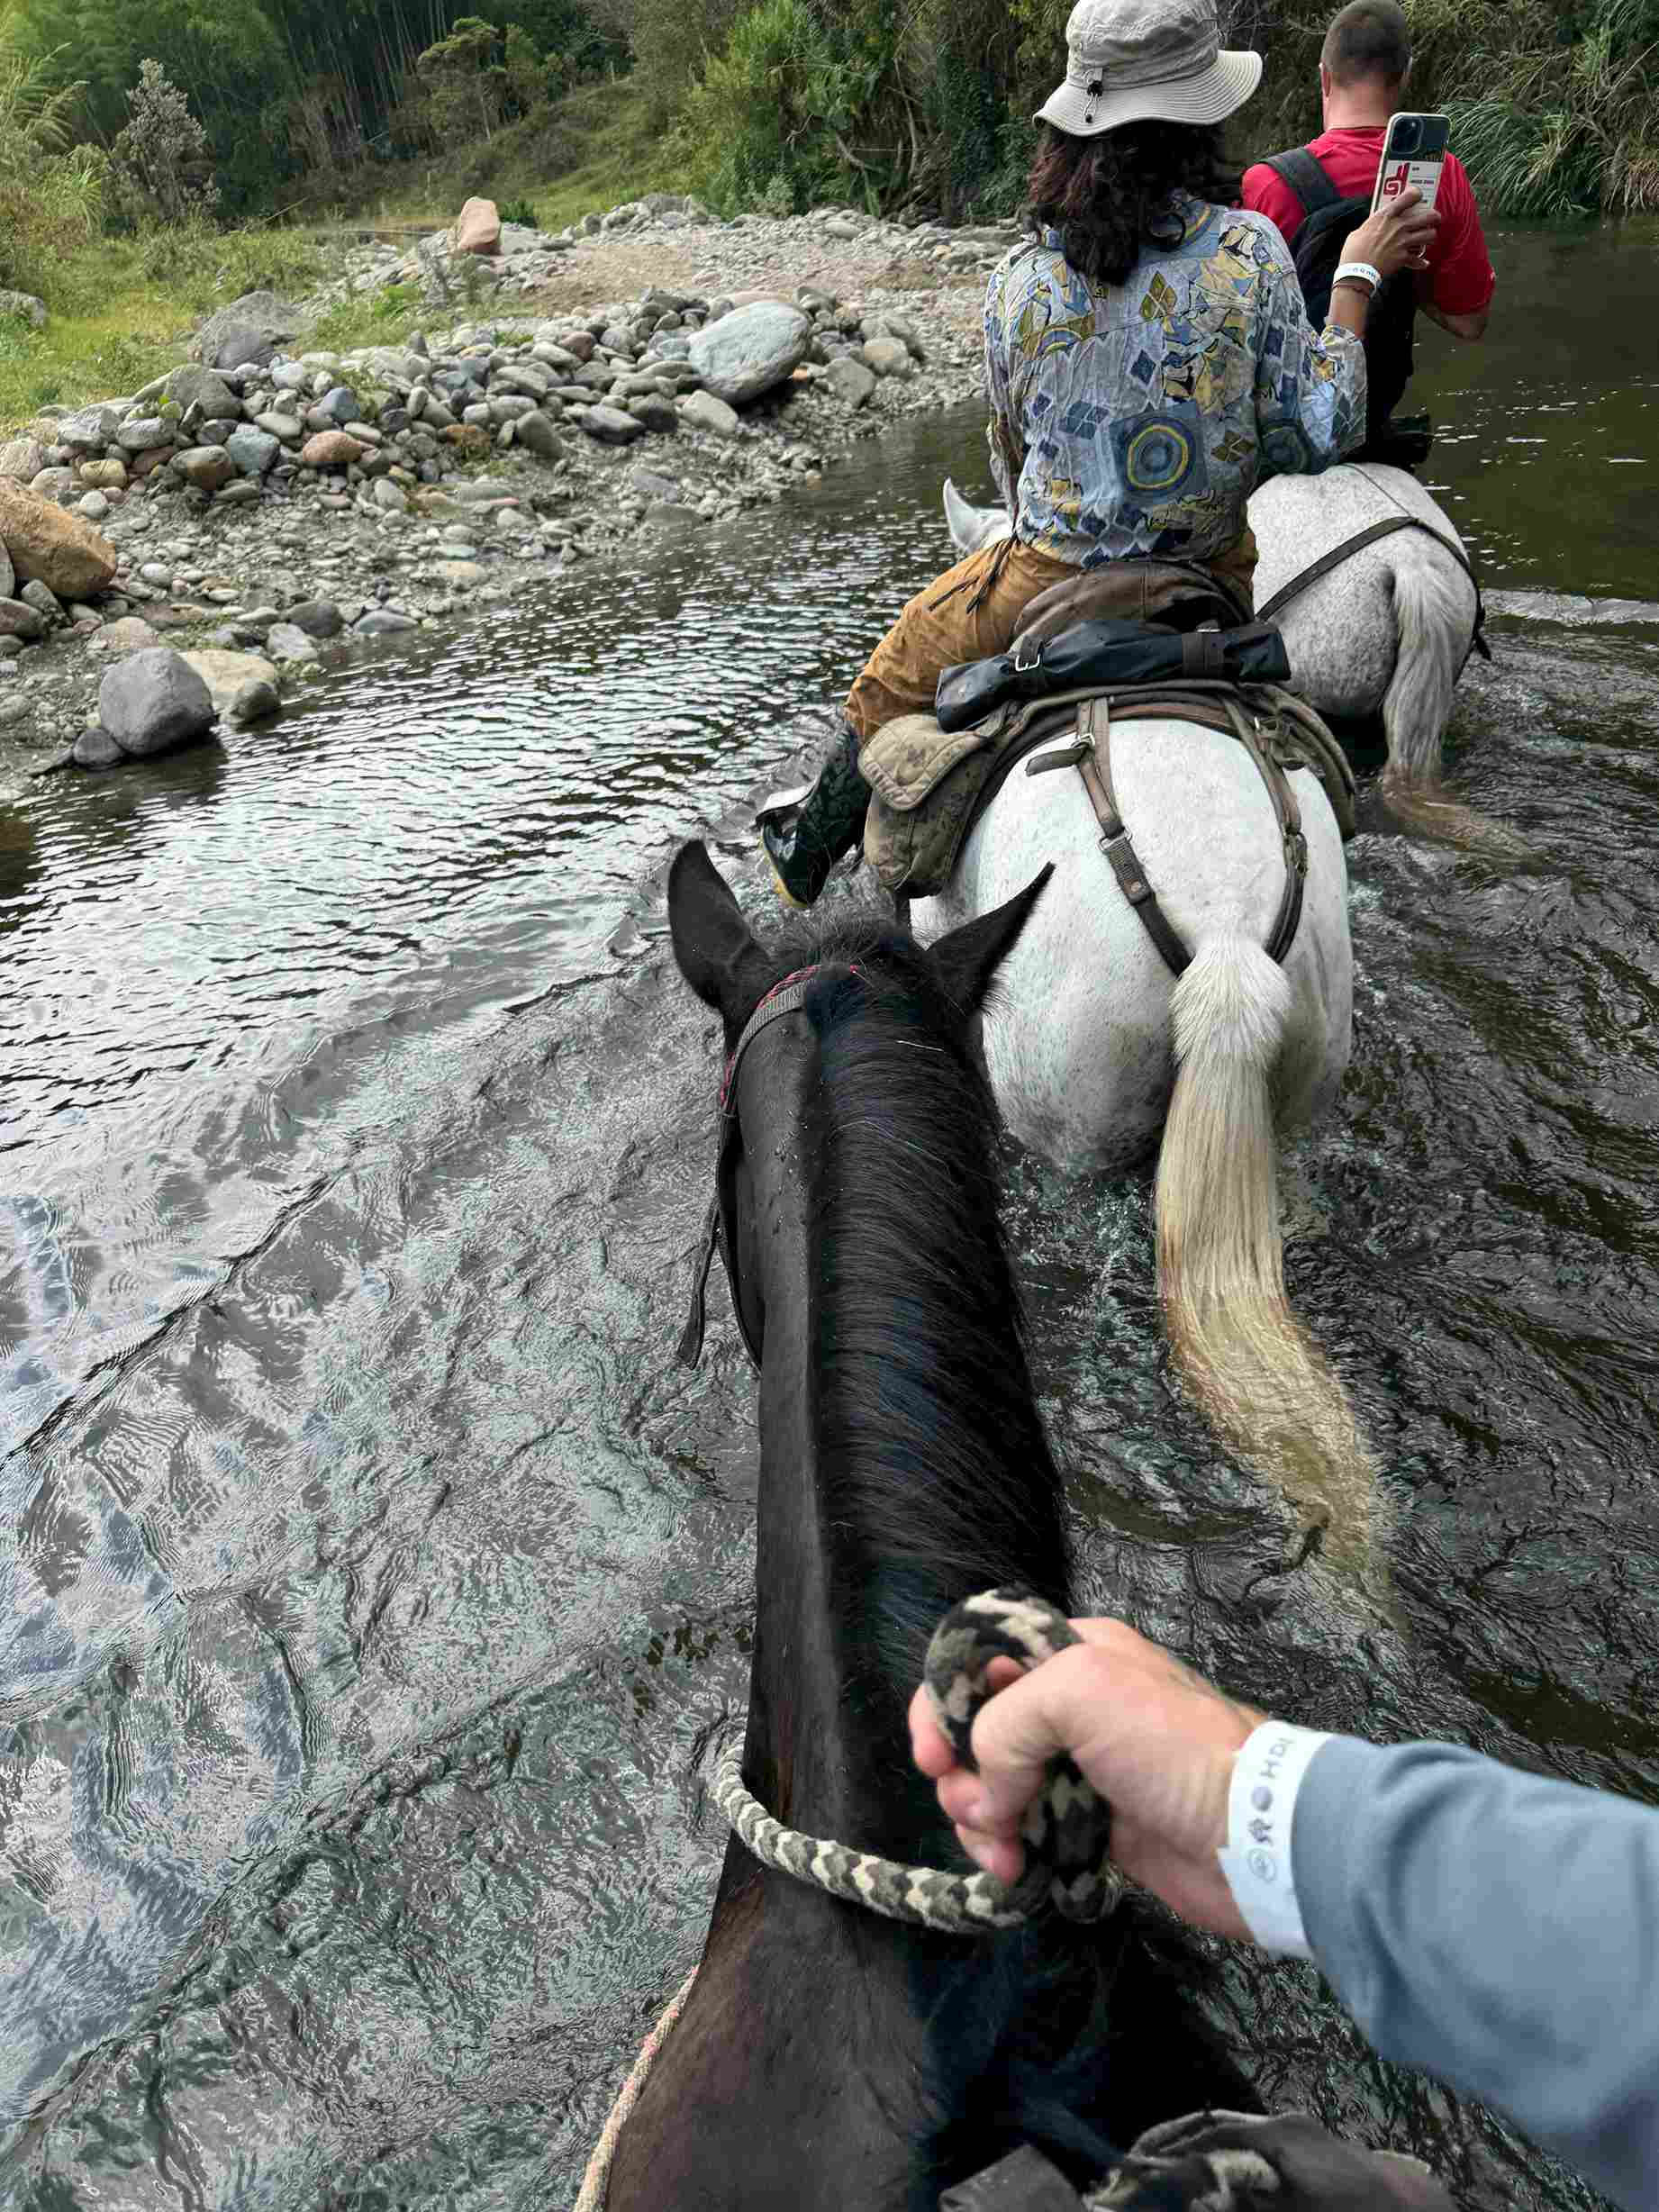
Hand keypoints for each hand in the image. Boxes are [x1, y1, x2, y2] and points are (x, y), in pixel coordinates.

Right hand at [908, 1617, 1262, 1938]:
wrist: (1251, 1836)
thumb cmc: (1171, 1748)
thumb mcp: (1080, 1693)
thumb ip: (1007, 1721)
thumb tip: (986, 1793)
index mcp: (1070, 1651)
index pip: (978, 1659)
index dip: (942, 1704)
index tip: (934, 1757)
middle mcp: (1070, 1703)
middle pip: (975, 1730)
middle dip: (959, 1775)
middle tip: (977, 1813)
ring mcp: (1078, 1767)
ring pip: (992, 1787)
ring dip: (979, 1822)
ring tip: (1004, 1854)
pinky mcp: (1089, 1826)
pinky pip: (1022, 1832)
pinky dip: (1007, 1851)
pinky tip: (1019, 1872)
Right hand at [1341, 183, 1438, 277]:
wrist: (1357, 272)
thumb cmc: (1354, 251)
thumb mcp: (1361, 230)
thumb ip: (1373, 224)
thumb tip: (1374, 224)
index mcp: (1387, 216)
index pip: (1410, 196)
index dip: (1417, 194)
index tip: (1417, 197)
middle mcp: (1399, 226)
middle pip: (1428, 216)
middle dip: (1434, 217)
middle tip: (1433, 219)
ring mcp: (1403, 242)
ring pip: (1429, 235)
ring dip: (1430, 236)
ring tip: (1427, 237)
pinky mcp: (1403, 258)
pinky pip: (1418, 260)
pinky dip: (1421, 262)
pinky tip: (1423, 262)